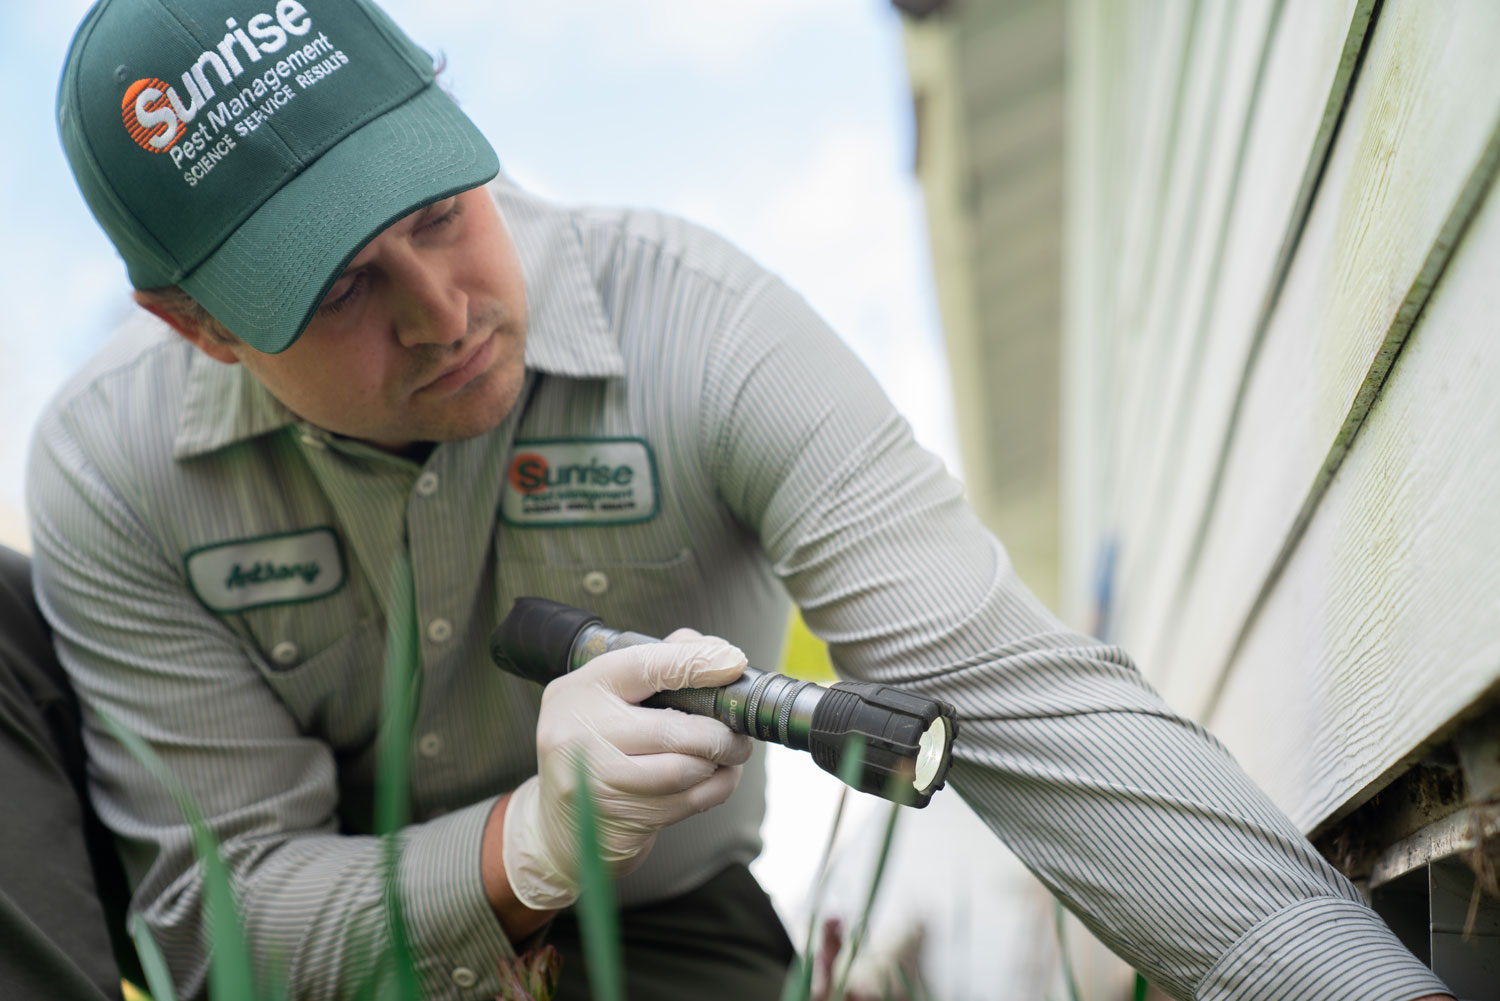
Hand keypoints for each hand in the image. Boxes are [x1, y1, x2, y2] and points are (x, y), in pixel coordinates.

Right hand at [501, 630, 753, 909]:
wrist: (562, 825)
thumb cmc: (598, 747)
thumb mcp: (612, 698)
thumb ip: (660, 665)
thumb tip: (717, 652)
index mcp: (580, 690)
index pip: (642, 666)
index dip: (693, 663)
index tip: (734, 663)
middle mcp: (577, 732)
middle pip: (671, 729)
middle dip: (720, 734)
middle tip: (740, 734)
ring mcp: (593, 780)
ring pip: (681, 770)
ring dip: (720, 764)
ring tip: (731, 756)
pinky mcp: (615, 819)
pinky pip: (683, 804)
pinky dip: (714, 790)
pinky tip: (718, 780)